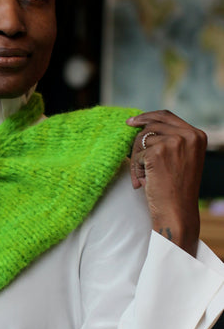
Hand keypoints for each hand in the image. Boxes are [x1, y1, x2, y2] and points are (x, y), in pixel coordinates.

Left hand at [126, 110, 206, 255]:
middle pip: (150, 126)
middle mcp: (188, 135)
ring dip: (136, 159)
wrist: (177, 212)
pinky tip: (144, 182)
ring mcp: (174, 142)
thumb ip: (171, 141)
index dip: (146, 117)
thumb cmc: (176, 191)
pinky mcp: (158, 152)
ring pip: (141, 140)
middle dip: (137, 143)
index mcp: (197, 135)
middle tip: (133, 160)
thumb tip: (141, 127)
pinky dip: (135, 169)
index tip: (131, 122)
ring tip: (144, 178)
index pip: (166, 116)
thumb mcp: (181, 159)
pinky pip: (136, 155)